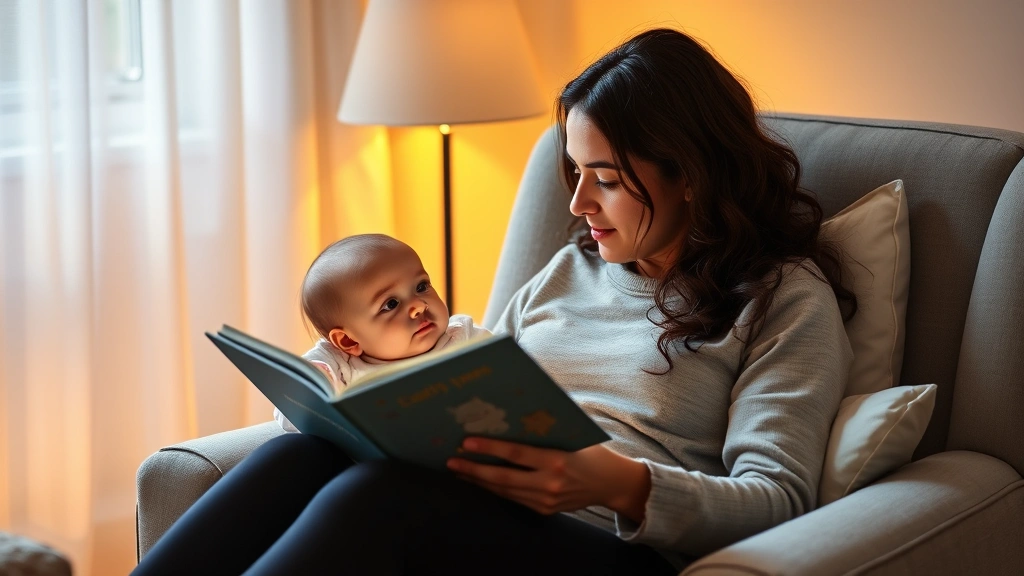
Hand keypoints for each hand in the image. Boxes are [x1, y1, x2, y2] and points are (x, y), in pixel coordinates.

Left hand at [446, 438, 650, 521]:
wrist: (611, 484)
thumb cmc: (591, 451)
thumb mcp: (572, 436)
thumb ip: (546, 429)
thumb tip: (511, 412)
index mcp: (557, 460)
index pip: (516, 454)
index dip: (490, 449)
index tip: (467, 442)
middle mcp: (550, 483)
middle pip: (504, 478)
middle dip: (474, 470)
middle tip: (451, 461)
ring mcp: (546, 500)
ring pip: (505, 491)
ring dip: (479, 481)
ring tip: (458, 471)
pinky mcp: (543, 509)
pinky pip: (513, 498)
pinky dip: (494, 489)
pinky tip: (479, 480)